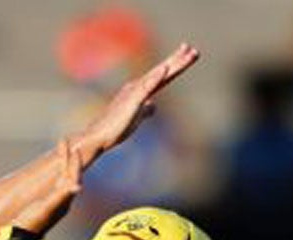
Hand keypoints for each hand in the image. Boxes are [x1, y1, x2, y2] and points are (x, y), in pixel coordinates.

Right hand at [15, 140, 80, 233]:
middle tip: (64, 141)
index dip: (73, 161)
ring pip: (62, 178)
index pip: (72, 175)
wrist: (20, 238)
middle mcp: (62, 200)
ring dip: (62, 164)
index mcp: (64, 199)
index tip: (72, 146)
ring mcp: (55, 202)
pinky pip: (54, 184)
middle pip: (69, 174)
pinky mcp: (46, 204)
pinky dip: (54, 173)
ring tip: (61, 151)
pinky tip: (52, 172)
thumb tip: (77, 186)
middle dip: (68, 158)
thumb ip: (61, 196)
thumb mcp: (46, 208)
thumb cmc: (31, 223)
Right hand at [82, 42, 199, 151]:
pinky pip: (145, 88)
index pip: (163, 77)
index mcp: (140, 91)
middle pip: (163, 72)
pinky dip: (155, 78)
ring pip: (158, 75)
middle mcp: (138, 87)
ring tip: (187, 53)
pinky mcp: (132, 101)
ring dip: (173, 64)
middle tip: (194, 50)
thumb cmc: (115, 128)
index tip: (188, 55)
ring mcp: (135, 92)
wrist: (98, 136)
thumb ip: (145, 110)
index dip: (176, 66)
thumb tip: (154, 105)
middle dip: (179, 60)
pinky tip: (165, 70)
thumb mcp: (136, 117)